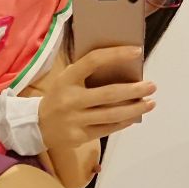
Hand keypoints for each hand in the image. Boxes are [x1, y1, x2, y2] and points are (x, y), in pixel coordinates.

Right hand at [29, 45, 156, 148]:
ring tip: (150, 103)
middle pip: (108, 94)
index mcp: (67, 79)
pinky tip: (135, 116)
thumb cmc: (59, 97)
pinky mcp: (79, 136)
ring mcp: (75, 120)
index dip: (116, 54)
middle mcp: (70, 99)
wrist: (37, 125)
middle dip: (134, 90)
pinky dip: (124, 122)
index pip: (93, 61)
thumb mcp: (66, 80)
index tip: (137, 51)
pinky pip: (107, 129)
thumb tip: (123, 68)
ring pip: (111, 114)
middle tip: (152, 86)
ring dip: (134, 108)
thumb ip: (87, 73)